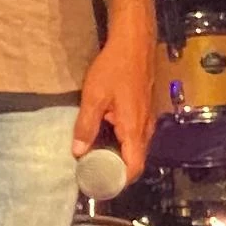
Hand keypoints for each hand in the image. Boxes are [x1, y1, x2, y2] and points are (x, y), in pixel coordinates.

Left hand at [74, 19, 162, 180]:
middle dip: (116, 168)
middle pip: (135, 159)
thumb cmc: (115, 67)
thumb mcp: (94, 97)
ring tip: (95, 155)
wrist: (134, 42)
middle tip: (93, 171)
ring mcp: (147, 118)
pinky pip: (135, 134)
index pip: (133, 167)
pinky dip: (121, 140)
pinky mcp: (144, 109)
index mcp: (134, 128)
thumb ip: (86, 126)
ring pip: (135, 146)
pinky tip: (104, 134)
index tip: (101, 183)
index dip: (119, 180)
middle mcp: (145, 127)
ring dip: (118, 154)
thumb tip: (78, 151)